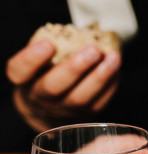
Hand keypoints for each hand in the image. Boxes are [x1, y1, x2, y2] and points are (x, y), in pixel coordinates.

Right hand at [6, 40, 120, 131]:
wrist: (49, 105)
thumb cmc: (45, 72)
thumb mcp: (39, 61)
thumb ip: (51, 48)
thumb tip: (81, 34)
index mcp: (23, 80)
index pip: (20, 71)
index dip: (32, 58)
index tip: (48, 44)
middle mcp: (40, 97)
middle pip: (53, 87)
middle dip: (75, 67)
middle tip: (93, 50)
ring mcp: (63, 110)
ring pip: (80, 98)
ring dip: (100, 76)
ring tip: (113, 57)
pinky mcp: (85, 115)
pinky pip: (99, 102)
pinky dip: (110, 84)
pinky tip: (116, 68)